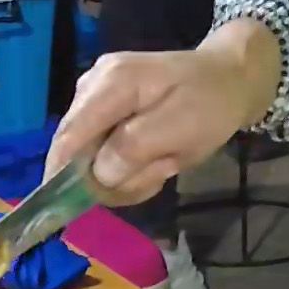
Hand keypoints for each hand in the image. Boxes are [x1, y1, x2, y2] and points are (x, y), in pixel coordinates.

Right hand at [48, 24, 279, 203]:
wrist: (228, 77)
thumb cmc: (210, 102)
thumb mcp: (182, 128)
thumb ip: (136, 148)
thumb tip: (97, 175)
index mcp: (111, 83)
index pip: (69, 136)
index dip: (60, 175)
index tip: (62, 211)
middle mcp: (92, 85)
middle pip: (77, 149)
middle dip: (114, 176)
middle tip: (160, 171)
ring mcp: (95, 96)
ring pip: (91, 155)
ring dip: (128, 172)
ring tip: (165, 161)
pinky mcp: (104, 109)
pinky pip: (103, 150)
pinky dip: (129, 164)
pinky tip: (156, 157)